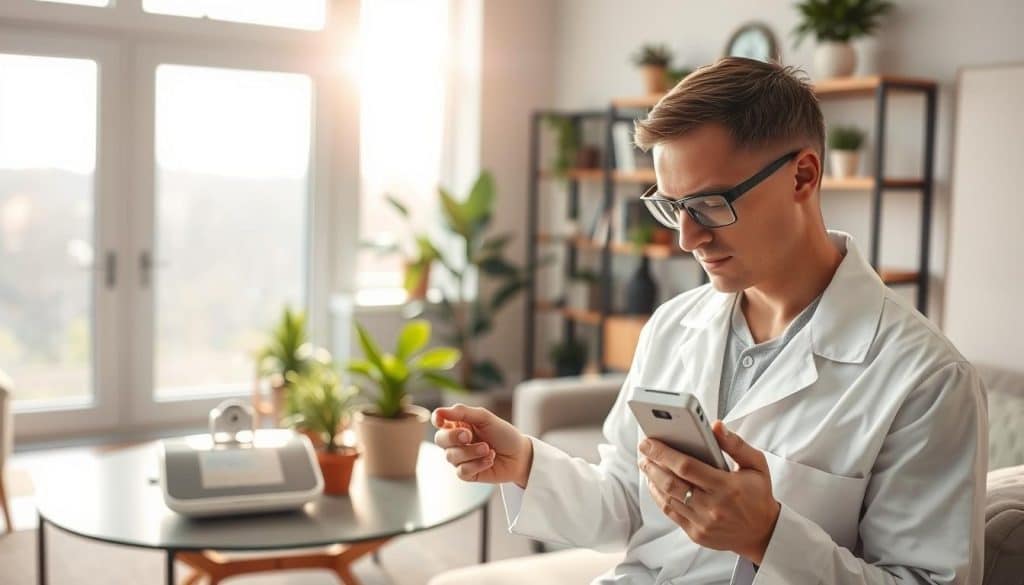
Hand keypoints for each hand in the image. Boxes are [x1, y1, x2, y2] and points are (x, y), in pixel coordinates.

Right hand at [432, 403, 533, 486]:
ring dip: (471, 452)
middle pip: (440, 439)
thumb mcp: (485, 418)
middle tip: (468, 435)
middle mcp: (457, 441)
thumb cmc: (504, 434)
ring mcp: (461, 458)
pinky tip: (490, 459)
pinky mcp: (467, 474)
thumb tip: (439, 411)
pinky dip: (477, 465)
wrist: (520, 455)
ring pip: (451, 456)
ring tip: (488, 449)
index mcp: (459, 424)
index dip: (437, 419)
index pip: (439, 421)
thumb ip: (463, 412)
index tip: (441, 420)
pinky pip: (462, 471)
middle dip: (453, 437)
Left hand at [638, 420, 779, 564]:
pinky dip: (658, 496)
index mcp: (727, 487)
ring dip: (652, 478)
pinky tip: (654, 483)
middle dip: (652, 463)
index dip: (663, 453)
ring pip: (668, 498)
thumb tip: (715, 425)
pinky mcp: (696, 533)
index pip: (687, 467)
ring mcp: (703, 522)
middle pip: (671, 482)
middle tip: (643, 449)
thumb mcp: (756, 464)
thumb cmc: (758, 494)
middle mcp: (712, 507)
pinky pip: (671, 512)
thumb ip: (736, 444)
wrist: (763, 533)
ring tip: (646, 463)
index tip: (649, 441)